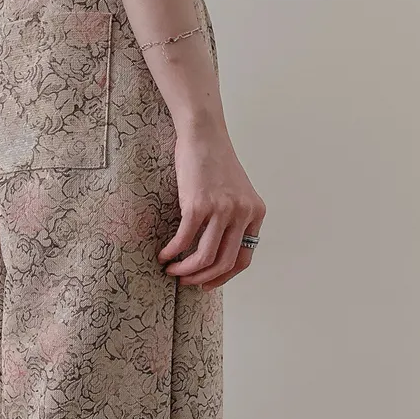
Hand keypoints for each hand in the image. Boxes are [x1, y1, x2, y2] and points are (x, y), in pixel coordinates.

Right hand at [157, 131, 265, 287]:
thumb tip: (217, 251)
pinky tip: (164, 255)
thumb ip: (234, 219)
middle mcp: (243, 213)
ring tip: (172, 271)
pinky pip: (185, 239)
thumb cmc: (215, 163)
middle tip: (186, 281)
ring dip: (186, 270)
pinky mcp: (199, 204)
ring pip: (205, 257)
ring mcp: (222, 209)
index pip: (244, 258)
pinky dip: (172, 252)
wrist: (204, 135)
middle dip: (202, 278)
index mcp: (255, 213)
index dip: (224, 277)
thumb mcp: (236, 193)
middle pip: (224, 262)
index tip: (207, 283)